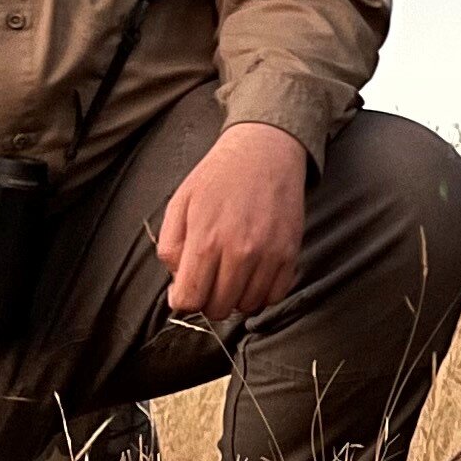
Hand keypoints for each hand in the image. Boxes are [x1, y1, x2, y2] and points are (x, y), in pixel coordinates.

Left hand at [156, 120, 309, 324]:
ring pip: (247, 306)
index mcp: (206, 241)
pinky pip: (275, 296)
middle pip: (218, 309)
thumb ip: (170, 247)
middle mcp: (239, 253)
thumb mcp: (179, 204)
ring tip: (231, 274)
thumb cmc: (218, 177)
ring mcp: (269, 256)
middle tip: (209, 279)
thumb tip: (178, 283)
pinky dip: (261, 293)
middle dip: (207, 300)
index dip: (183, 300)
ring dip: (235, 298)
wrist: (265, 152)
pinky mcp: (290, 254)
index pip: (189, 300)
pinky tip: (252, 275)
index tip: (185, 289)